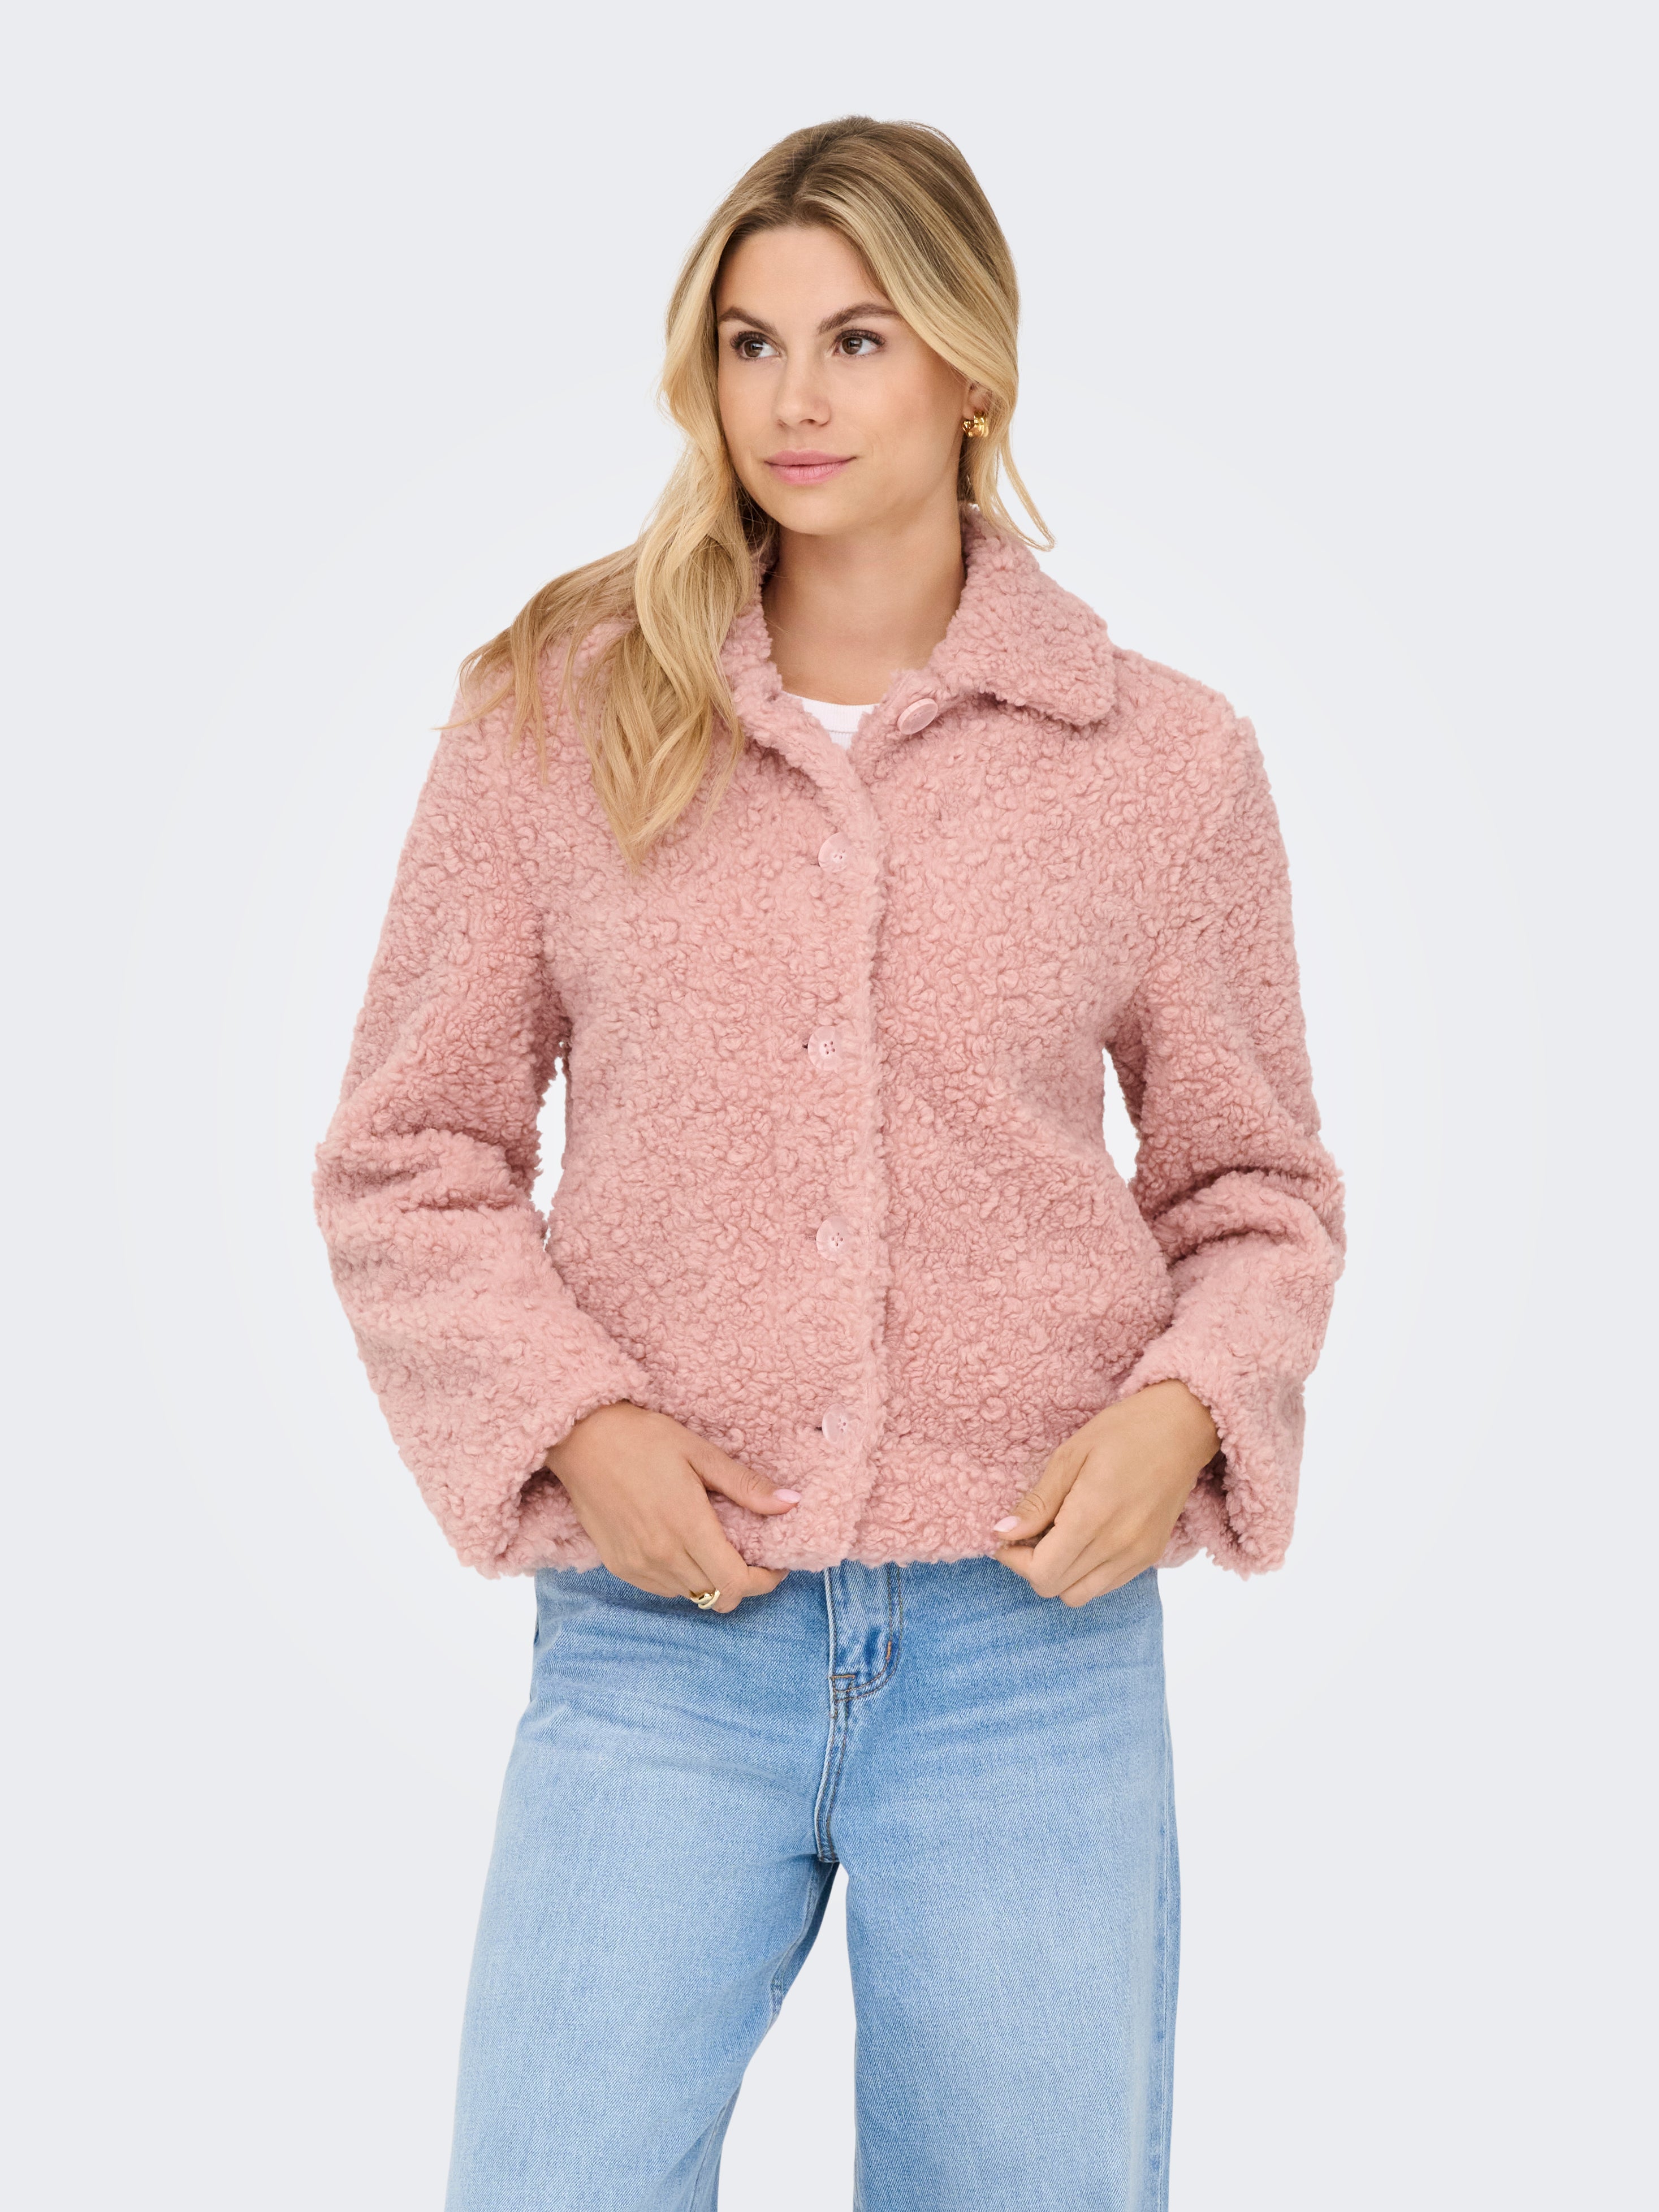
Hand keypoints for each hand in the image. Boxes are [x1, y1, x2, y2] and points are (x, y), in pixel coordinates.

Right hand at [544, 1401, 799, 1613]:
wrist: (581, 1439)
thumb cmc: (643, 1438)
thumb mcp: (700, 1453)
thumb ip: (745, 1486)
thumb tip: (790, 1503)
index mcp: (687, 1527)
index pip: (736, 1583)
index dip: (764, 1582)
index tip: (775, 1566)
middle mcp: (662, 1556)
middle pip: (717, 1596)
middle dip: (742, 1581)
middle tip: (751, 1554)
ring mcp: (637, 1565)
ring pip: (690, 1594)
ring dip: (710, 1580)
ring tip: (714, 1546)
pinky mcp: (618, 1565)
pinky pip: (662, 1588)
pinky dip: (681, 1577)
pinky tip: (682, 1546)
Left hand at [990, 1380, 1218, 1606]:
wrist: (1182, 1428)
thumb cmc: (1124, 1431)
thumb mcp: (1070, 1456)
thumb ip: (1037, 1502)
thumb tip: (1002, 1533)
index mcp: (1093, 1517)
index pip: (1042, 1573)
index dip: (1015, 1561)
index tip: (1008, 1538)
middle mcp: (1118, 1545)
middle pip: (1057, 1589)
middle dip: (1032, 1567)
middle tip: (1028, 1534)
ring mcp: (1138, 1555)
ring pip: (1081, 1595)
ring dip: (1059, 1574)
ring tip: (1056, 1537)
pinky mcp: (1150, 1556)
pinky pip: (1106, 1585)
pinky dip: (1085, 1573)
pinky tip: (1083, 1539)